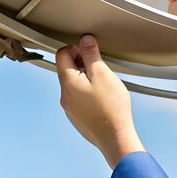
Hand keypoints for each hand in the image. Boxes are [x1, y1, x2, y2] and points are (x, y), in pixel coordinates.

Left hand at [55, 35, 143, 168]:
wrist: (115, 138)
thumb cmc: (111, 107)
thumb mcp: (103, 74)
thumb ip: (91, 54)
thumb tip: (84, 39)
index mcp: (68, 82)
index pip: (61, 54)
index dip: (75, 48)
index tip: (89, 53)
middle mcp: (64, 95)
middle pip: (66, 69)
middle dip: (81, 63)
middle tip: (99, 69)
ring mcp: (69, 108)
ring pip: (72, 84)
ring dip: (85, 78)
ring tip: (103, 85)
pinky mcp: (76, 117)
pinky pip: (77, 98)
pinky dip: (87, 93)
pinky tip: (101, 99)